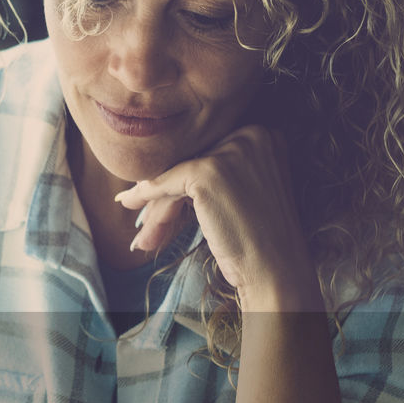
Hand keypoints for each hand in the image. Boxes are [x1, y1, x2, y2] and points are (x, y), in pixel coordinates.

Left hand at [115, 125, 319, 309]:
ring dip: (158, 208)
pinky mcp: (209, 172)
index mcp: (263, 134)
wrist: (274, 268)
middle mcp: (251, 134)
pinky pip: (166, 182)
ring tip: (145, 237)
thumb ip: (213, 172)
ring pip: (177, 173)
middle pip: (191, 161)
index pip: (208, 152)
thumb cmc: (257, 238)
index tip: (162, 205)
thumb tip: (162, 168)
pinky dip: (146, 195)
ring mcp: (231, 151)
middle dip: (166, 197)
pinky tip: (128, 203)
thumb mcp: (240, 191)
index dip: (182, 182)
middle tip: (149, 226)